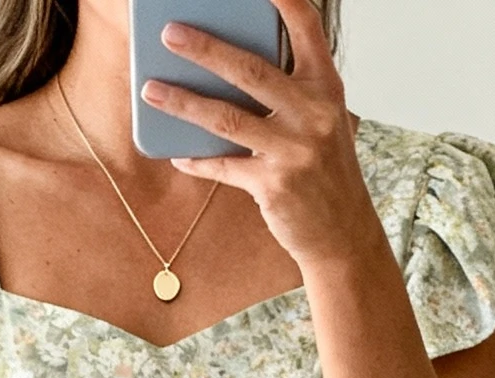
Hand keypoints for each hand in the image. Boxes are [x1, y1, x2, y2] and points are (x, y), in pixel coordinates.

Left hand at [143, 0, 379, 269]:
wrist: (343, 232)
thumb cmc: (325, 169)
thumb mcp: (322, 120)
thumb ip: (290, 91)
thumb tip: (228, 66)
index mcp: (326, 87)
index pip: (307, 28)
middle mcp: (313, 113)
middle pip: (250, 70)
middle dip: (205, 49)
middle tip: (168, 33)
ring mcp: (293, 150)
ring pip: (226, 118)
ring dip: (183, 102)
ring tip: (150, 90)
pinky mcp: (273, 185)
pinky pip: (224, 167)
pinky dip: (197, 161)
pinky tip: (176, 155)